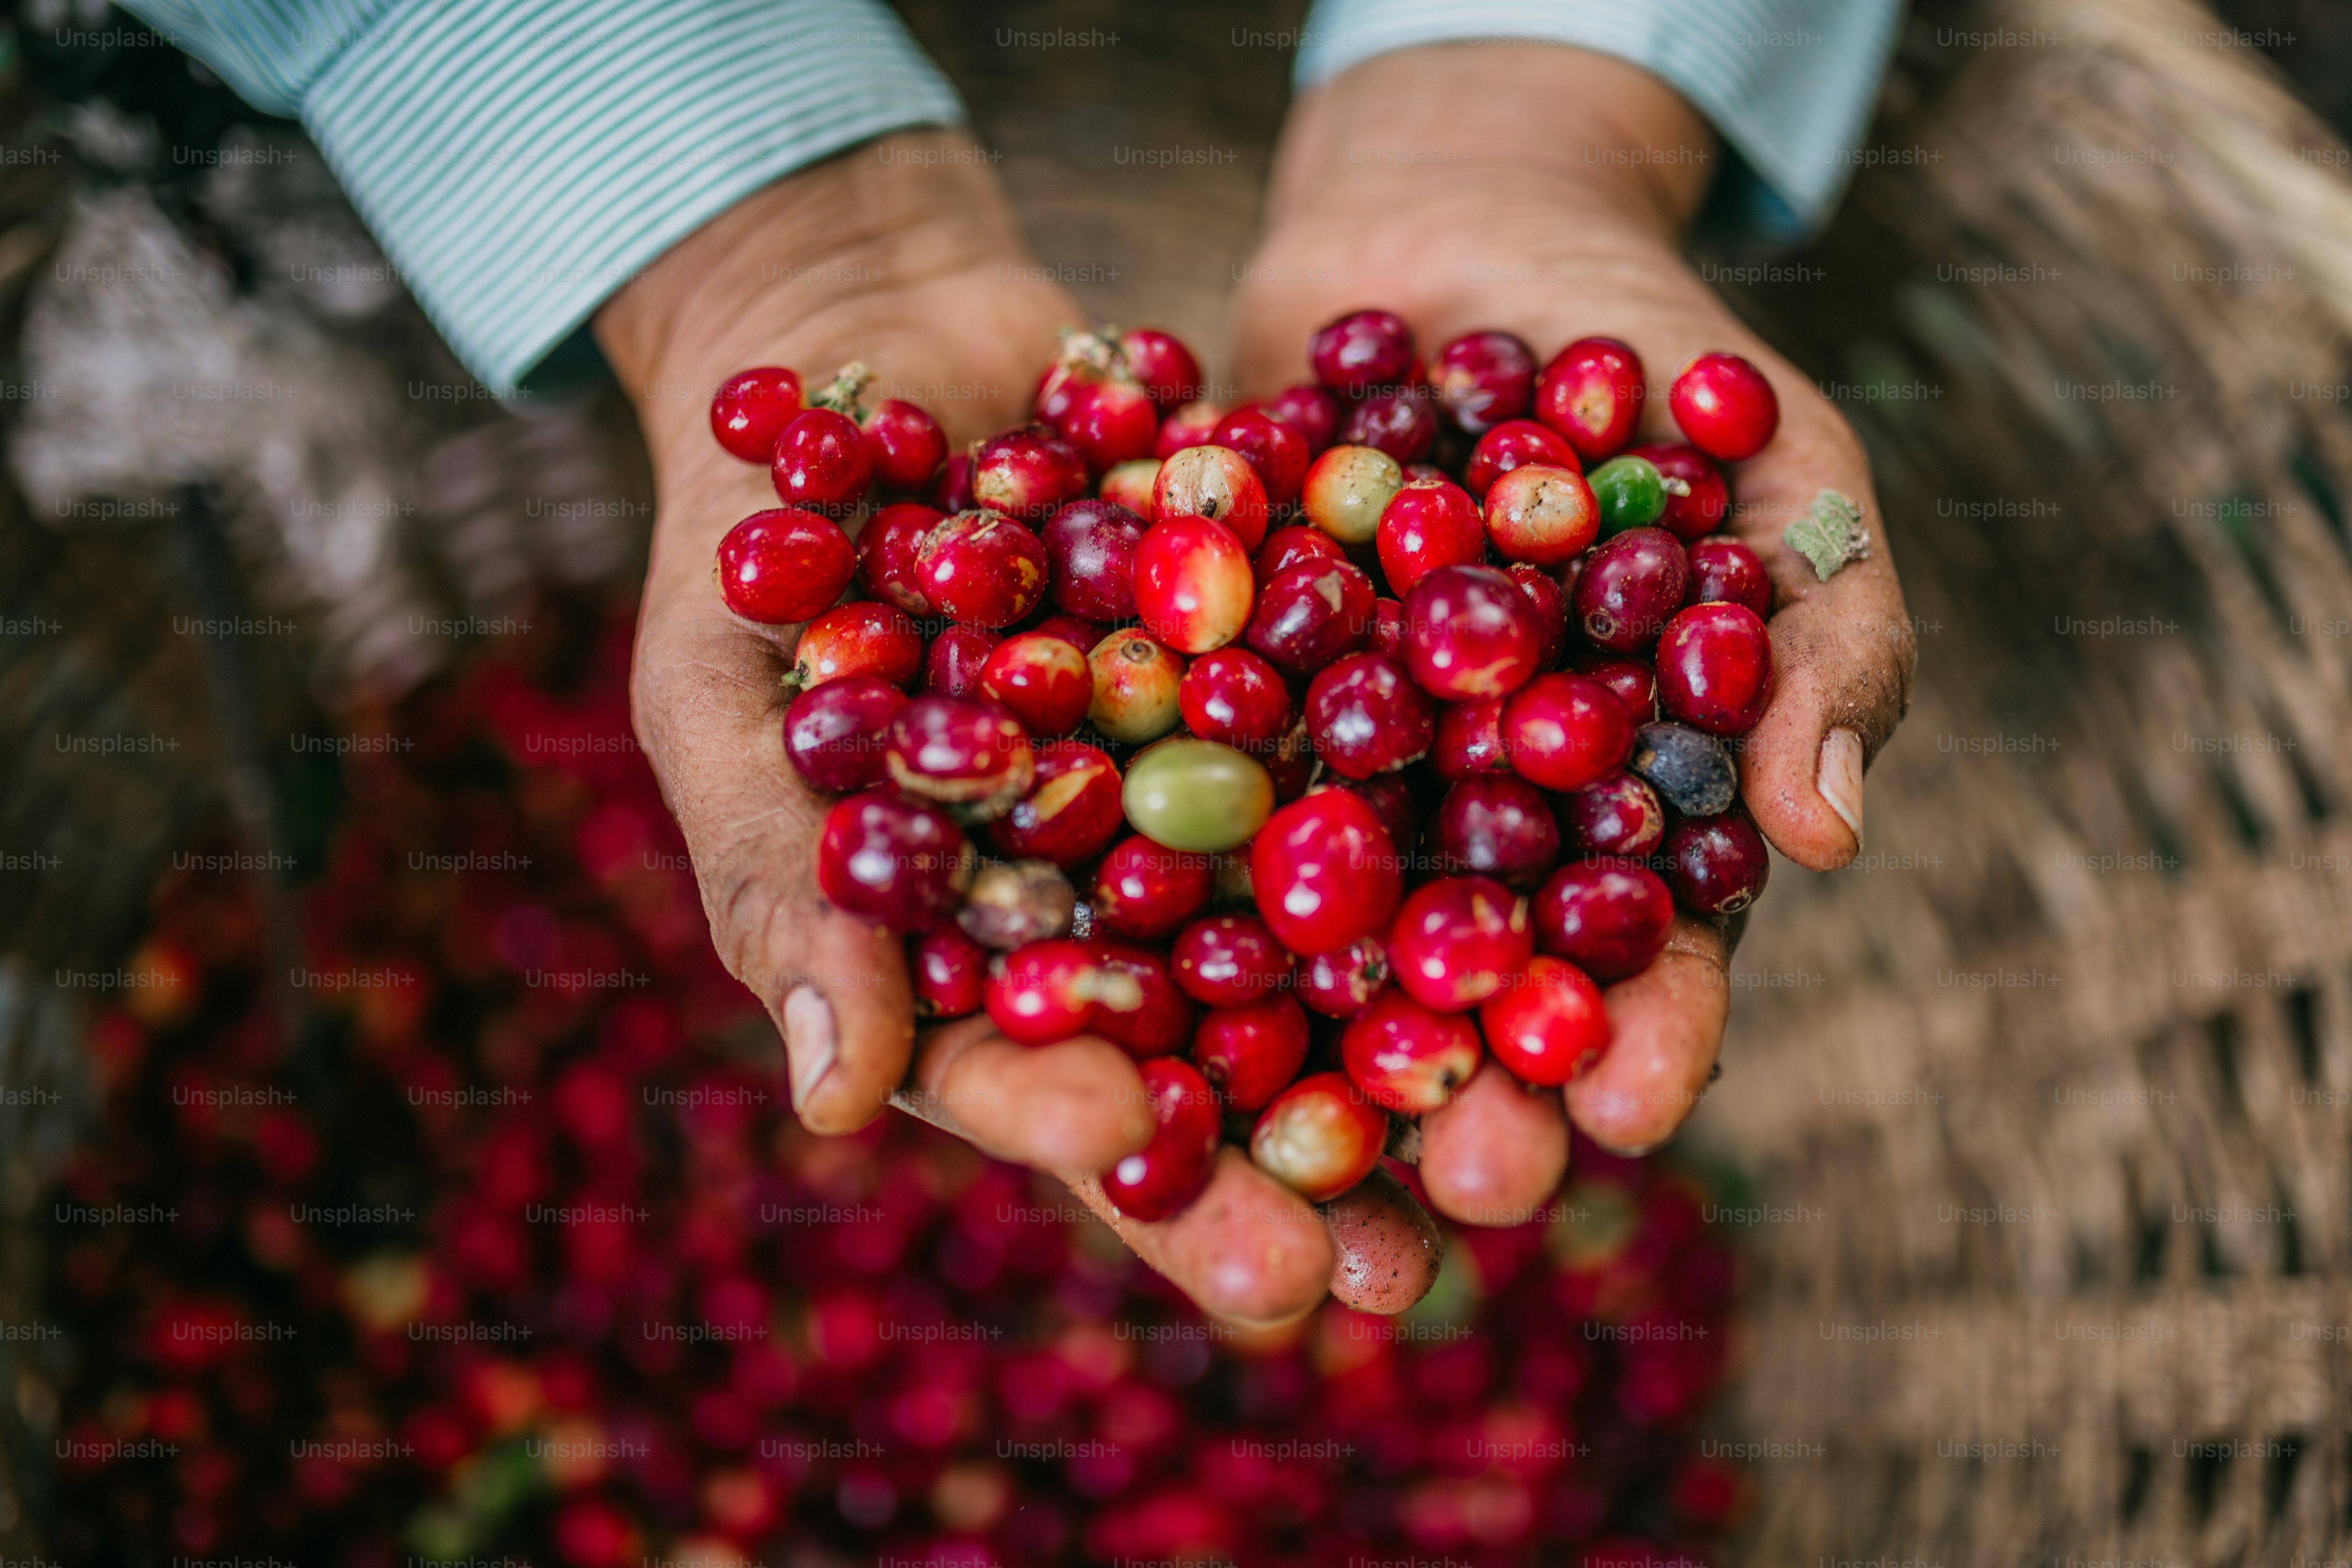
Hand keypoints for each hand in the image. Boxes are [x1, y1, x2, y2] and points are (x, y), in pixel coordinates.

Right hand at [595, 132, 1443, 1323]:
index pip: (1043, 1089)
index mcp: (975, 949)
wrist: (869, 341)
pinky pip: (1396, 753)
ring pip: (1331, 943)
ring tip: (1520, 1137)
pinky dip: (1479, 816)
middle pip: (1211, 1061)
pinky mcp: (1302, 676)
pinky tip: (1581, 886)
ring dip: (1421, 1040)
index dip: (1108, 1157)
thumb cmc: (749, 546)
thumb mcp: (726, 712)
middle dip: (1293, 1169)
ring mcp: (1215, 791)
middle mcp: (1116, 899)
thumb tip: (838, 1112)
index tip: (1187, 1199)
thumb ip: (789, 899)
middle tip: (1386, 1275)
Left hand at [1232, 47, 1915, 1195]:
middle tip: (1443, 1192)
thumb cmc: (1650, 356)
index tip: (1628, 1112)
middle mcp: (1458, 833)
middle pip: (1461, 996)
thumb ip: (1822, 636)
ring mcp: (1319, 783)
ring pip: (1296, 953)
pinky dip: (1126, 882)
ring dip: (1285, 1061)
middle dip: (1457, 1095)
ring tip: (1270, 1162)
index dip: (1643, 1041)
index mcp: (1612, 816)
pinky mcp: (1191, 716)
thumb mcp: (1777, 469)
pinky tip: (1094, 977)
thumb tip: (1829, 830)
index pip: (1647, 961)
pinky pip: (1155, 808)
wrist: (1451, 228)